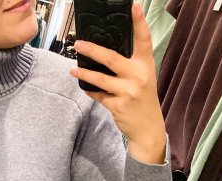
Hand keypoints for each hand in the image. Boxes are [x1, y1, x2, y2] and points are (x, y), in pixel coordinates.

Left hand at [68, 2, 165, 163]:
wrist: (148, 128)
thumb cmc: (143, 99)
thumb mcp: (143, 78)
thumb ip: (129, 65)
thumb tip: (104, 52)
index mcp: (146, 65)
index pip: (143, 39)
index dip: (138, 22)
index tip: (133, 6)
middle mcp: (138, 76)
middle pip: (111, 58)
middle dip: (92, 50)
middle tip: (78, 44)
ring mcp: (128, 91)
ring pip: (100, 79)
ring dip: (84, 74)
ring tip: (73, 70)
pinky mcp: (118, 105)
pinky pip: (99, 95)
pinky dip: (92, 92)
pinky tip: (87, 89)